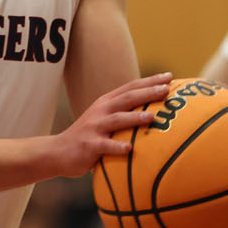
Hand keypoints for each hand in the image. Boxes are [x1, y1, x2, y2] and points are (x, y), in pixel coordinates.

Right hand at [52, 73, 172, 177]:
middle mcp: (101, 111)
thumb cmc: (89, 136)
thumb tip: (155, 113)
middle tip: (166, 90)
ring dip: (135, 118)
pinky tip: (130, 150)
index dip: (150, 81)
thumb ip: (123, 114)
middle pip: (127, 98)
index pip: (131, 87)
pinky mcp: (89, 145)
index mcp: (107, 103)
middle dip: (148, 93)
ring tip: (152, 117)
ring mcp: (95, 127)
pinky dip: (117, 147)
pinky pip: (105, 146)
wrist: (58, 151)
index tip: (169, 77)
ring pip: (117, 119)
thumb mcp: (104, 120)